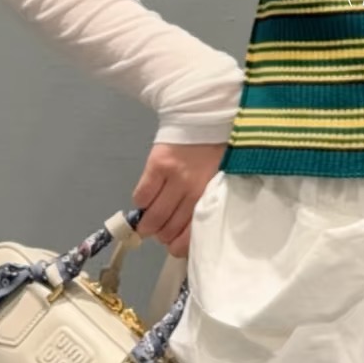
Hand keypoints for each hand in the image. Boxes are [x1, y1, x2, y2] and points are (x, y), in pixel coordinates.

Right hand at [132, 140, 226, 259]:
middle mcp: (193, 190)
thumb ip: (210, 202)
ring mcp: (173, 178)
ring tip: (150, 221)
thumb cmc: (219, 149)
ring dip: (148, 225)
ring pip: (153, 217)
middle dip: (162, 235)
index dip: (178, 246)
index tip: (174, 245)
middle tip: (162, 231)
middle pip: (168, 229)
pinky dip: (141, 204)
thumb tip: (194, 231)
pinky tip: (147, 200)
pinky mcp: (157, 166)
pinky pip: (141, 196)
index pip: (190, 235)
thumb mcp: (222, 179)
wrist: (206, 116)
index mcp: (212, 196)